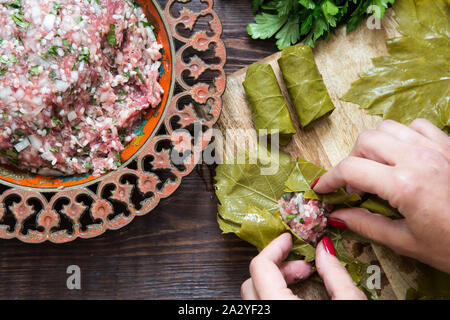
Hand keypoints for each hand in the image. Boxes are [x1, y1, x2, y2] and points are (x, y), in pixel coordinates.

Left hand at [241, 233, 365, 299]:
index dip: (275, 247)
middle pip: (253, 279)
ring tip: (304, 279)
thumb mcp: (350, 304)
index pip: (260, 266)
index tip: (288, 239)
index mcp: (280, 306)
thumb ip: (336, 274)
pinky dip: (273, 293)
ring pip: (254, 294)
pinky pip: (261, 304)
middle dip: (277, 265)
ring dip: (274, 280)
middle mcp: (264, 314)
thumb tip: (325, 247)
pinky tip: (297, 296)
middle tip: (304, 265)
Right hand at [313, 119, 449, 272]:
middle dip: (352, 161)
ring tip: (378, 168)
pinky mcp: (449, 145)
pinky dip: (402, 137)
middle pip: (366, 140)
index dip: (329, 178)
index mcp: (405, 185)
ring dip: (374, 146)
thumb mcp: (406, 242)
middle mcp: (419, 159)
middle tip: (355, 184)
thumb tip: (337, 216)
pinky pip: (416, 126)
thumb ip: (366, 224)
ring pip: (387, 127)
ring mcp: (436, 148)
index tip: (323, 189)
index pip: (350, 169)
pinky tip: (404, 156)